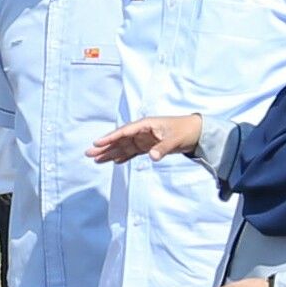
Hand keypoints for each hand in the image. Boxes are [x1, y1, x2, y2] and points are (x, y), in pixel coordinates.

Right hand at [88, 112, 203, 163]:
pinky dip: (123, 157)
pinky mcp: (148, 147)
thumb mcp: (174, 140)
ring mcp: (144, 139)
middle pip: (119, 139)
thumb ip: (162, 148)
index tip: (97, 143)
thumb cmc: (185, 131)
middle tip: (88, 153)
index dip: (110, 138)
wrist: (197, 132)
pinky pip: (132, 152)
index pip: (124, 132)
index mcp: (146, 125)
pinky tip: (114, 162)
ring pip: (123, 147)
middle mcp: (142, 132)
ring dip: (110, 153)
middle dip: (104, 146)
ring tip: (95, 160)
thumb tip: (151, 157)